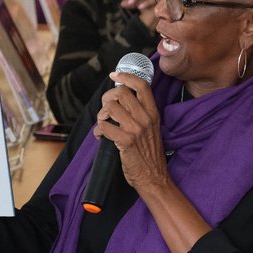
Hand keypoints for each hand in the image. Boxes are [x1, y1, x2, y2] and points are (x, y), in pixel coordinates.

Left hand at [95, 71, 168, 192]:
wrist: (154, 177)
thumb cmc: (150, 155)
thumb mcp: (152, 129)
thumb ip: (141, 114)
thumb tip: (123, 100)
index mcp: (153, 113)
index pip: (141, 85)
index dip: (126, 76)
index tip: (115, 75)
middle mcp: (145, 118)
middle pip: (121, 93)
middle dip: (107, 98)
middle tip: (105, 109)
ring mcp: (136, 129)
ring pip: (110, 108)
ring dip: (101, 115)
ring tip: (102, 123)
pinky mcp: (125, 141)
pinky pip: (104, 126)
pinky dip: (98, 130)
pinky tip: (100, 135)